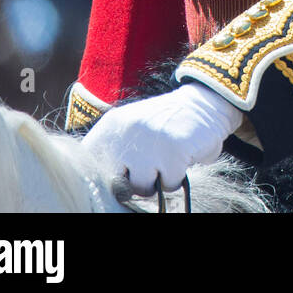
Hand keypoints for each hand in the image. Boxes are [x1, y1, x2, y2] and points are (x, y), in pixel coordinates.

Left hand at [81, 80, 243, 193]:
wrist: (203, 103)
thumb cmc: (162, 125)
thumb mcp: (131, 129)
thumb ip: (113, 155)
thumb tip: (98, 190)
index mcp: (112, 125)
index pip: (89, 163)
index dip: (100, 178)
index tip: (118, 176)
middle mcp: (127, 131)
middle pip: (116, 183)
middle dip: (132, 180)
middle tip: (148, 163)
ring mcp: (150, 141)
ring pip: (142, 187)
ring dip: (156, 180)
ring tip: (166, 157)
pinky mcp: (174, 151)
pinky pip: (168, 185)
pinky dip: (176, 176)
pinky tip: (181, 156)